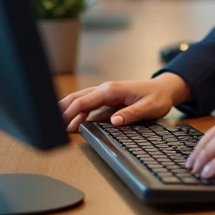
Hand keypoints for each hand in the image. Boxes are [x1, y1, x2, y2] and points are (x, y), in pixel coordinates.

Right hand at [58, 73, 191, 131]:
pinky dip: (78, 112)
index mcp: (112, 90)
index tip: (59, 124)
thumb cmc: (158, 97)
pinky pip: (88, 104)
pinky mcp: (107, 99)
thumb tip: (114, 121)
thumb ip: (131, 114)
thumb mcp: (149, 108)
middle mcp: (106, 89)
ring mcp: (105, 93)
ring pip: (80, 100)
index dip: (70, 113)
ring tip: (56, 126)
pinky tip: (72, 123)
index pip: (85, 101)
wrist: (165, 89)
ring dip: (68, 111)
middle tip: (50, 125)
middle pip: (77, 98)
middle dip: (62, 110)